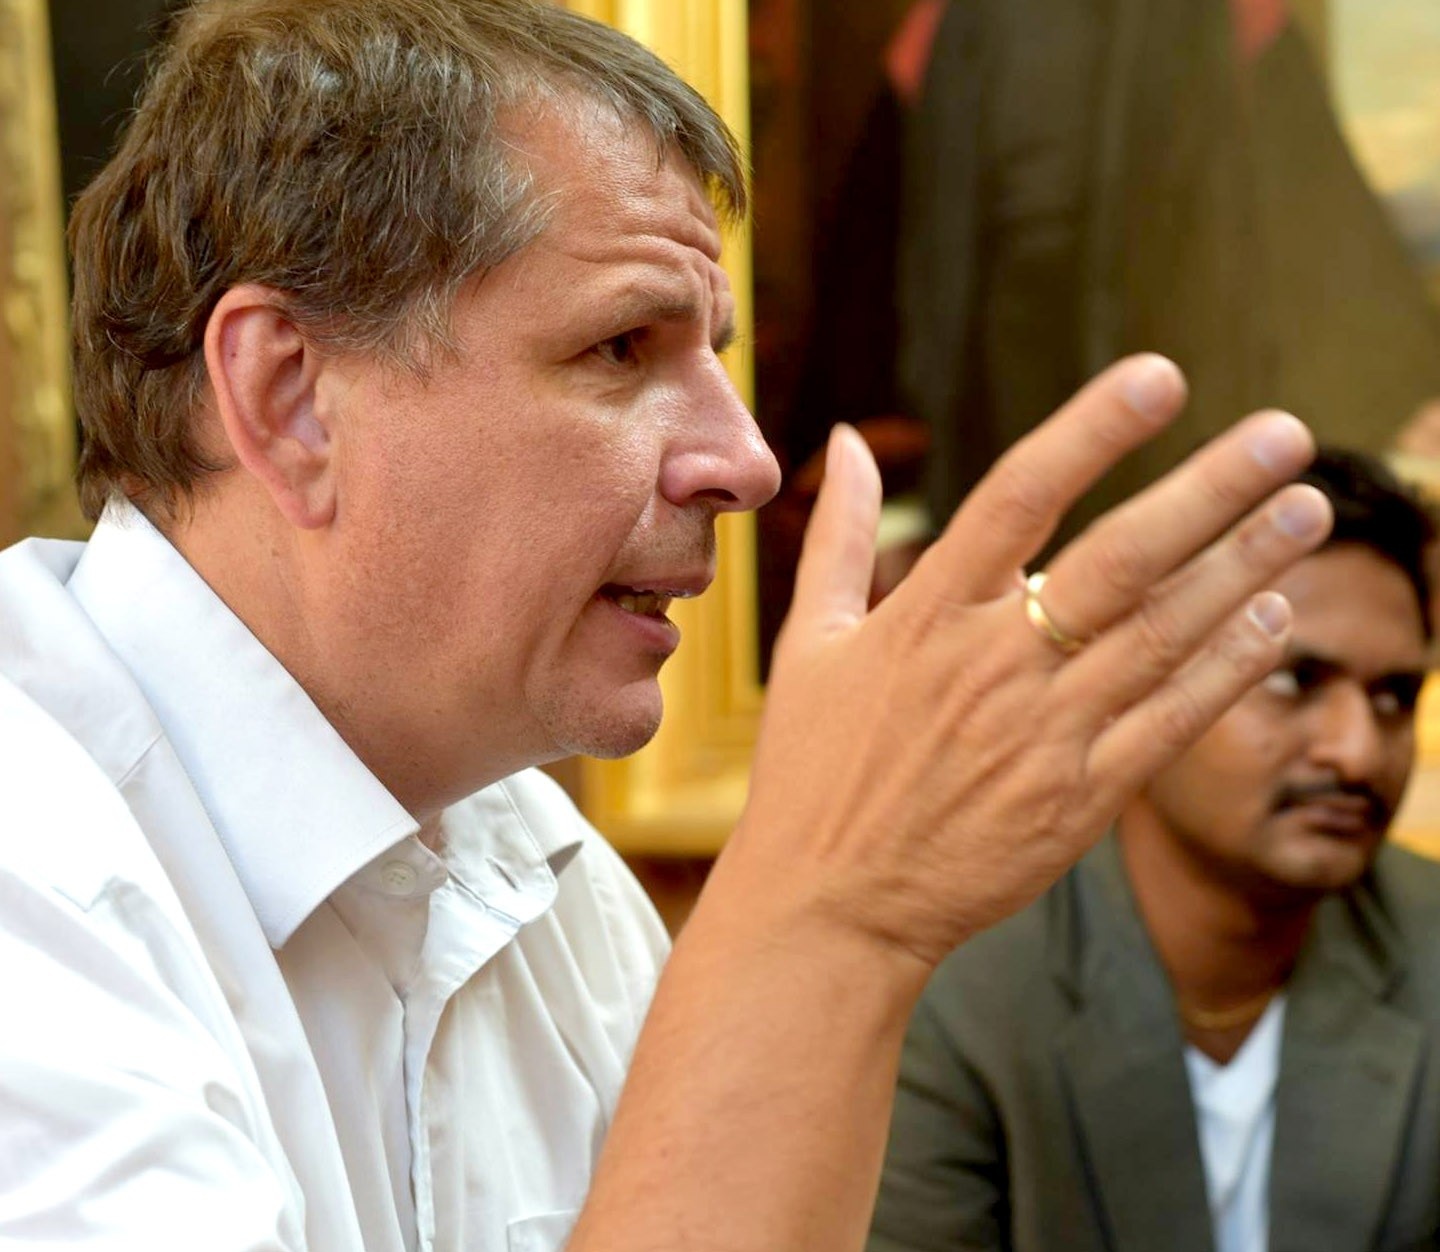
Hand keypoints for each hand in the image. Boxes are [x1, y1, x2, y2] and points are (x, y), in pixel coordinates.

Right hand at [731, 355, 1330, 969]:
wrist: (829, 905)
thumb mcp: (808, 643)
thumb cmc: (812, 770)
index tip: (1159, 377)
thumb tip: (842, 440)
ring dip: (1242, 570)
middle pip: (1118, 560)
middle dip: (1209, 492)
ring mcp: (1041, 736)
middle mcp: (990, 666)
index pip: (1018, 498)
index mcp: (923, 617)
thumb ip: (842, 536)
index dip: (1092, 432)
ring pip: (1161, 637)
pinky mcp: (1076, 803)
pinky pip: (1169, 723)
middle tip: (1286, 436)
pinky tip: (1270, 620)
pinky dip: (1225, 669)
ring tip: (1305, 512)